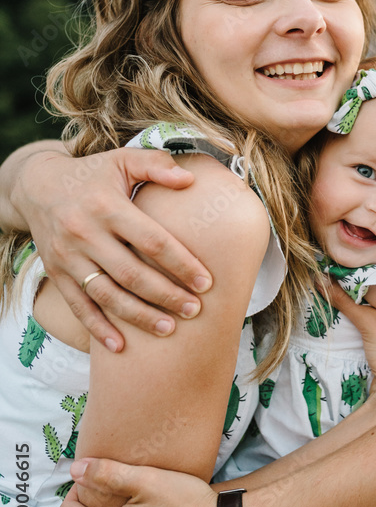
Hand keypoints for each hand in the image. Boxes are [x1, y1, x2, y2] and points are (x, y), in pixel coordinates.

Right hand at [12, 147, 211, 349]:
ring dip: (138, 316)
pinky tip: (120, 346)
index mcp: (107, 205)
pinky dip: (98, 329)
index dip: (180, 263)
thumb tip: (190, 180)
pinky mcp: (57, 273)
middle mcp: (85, 233)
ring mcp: (68, 257)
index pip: (151, 240)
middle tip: (195, 310)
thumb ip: (157, 165)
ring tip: (169, 329)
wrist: (38, 186)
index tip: (206, 282)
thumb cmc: (93, 174)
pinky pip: (78, 306)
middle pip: (131, 273)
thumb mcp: (123, 160)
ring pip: (107, 295)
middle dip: (166, 295)